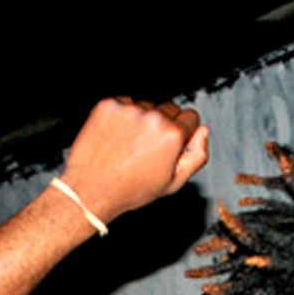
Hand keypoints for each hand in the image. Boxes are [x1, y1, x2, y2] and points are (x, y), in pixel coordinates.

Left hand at [58, 97, 209, 223]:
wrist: (90, 189)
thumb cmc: (131, 190)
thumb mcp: (173, 183)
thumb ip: (197, 156)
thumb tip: (203, 131)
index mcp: (172, 134)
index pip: (191, 117)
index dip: (183, 133)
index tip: (170, 146)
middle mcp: (152, 118)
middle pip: (169, 108)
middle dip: (163, 124)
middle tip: (147, 149)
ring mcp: (129, 109)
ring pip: (145, 106)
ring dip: (141, 120)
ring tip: (128, 146)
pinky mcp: (108, 106)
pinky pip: (124, 104)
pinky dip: (121, 116)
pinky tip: (115, 137)